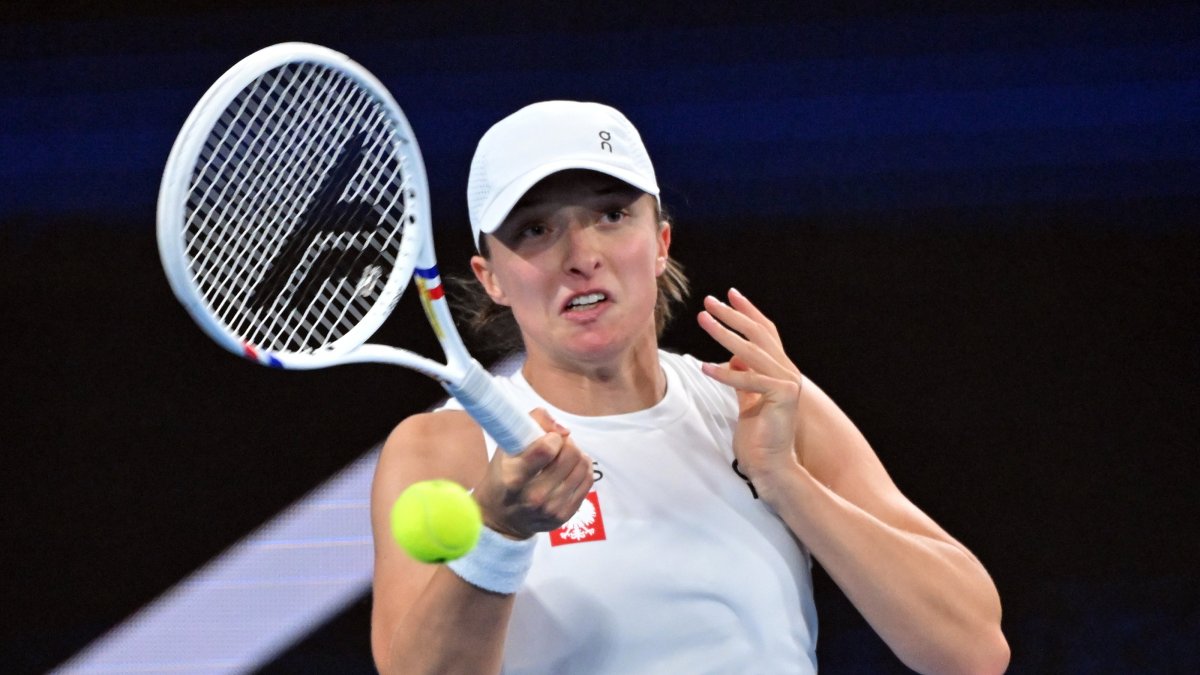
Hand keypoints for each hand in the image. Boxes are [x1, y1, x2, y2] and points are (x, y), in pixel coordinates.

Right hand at [471, 408, 593, 539]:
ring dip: (576, 454)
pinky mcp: (565, 516)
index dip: (552, 436)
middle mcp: (533, 497)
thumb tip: (564, 429)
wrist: (502, 517)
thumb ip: (532, 423)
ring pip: (583, 466)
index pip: (546, 450)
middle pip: (571, 455)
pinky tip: (569, 469)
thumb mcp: (506, 446)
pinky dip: (582, 468)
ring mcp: (551, 509)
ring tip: (562, 457)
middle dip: (566, 443)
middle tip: (556, 445)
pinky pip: (587, 480)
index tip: (547, 438)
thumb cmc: (503, 475)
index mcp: (514, 478)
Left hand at [698, 288, 802, 486]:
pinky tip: (703, 366)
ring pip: (752, 352)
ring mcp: (789, 383)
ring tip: (703, 320)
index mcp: (781, 370)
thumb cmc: (758, 436)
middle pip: (759, 335)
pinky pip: (748, 380)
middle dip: (733, 315)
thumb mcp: (747, 399)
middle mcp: (788, 372)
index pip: (766, 333)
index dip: (748, 312)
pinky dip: (726, 373)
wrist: (771, 466)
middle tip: (709, 302)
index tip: (730, 294)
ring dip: (724, 334)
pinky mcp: (783, 396)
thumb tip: (731, 357)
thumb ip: (742, 377)